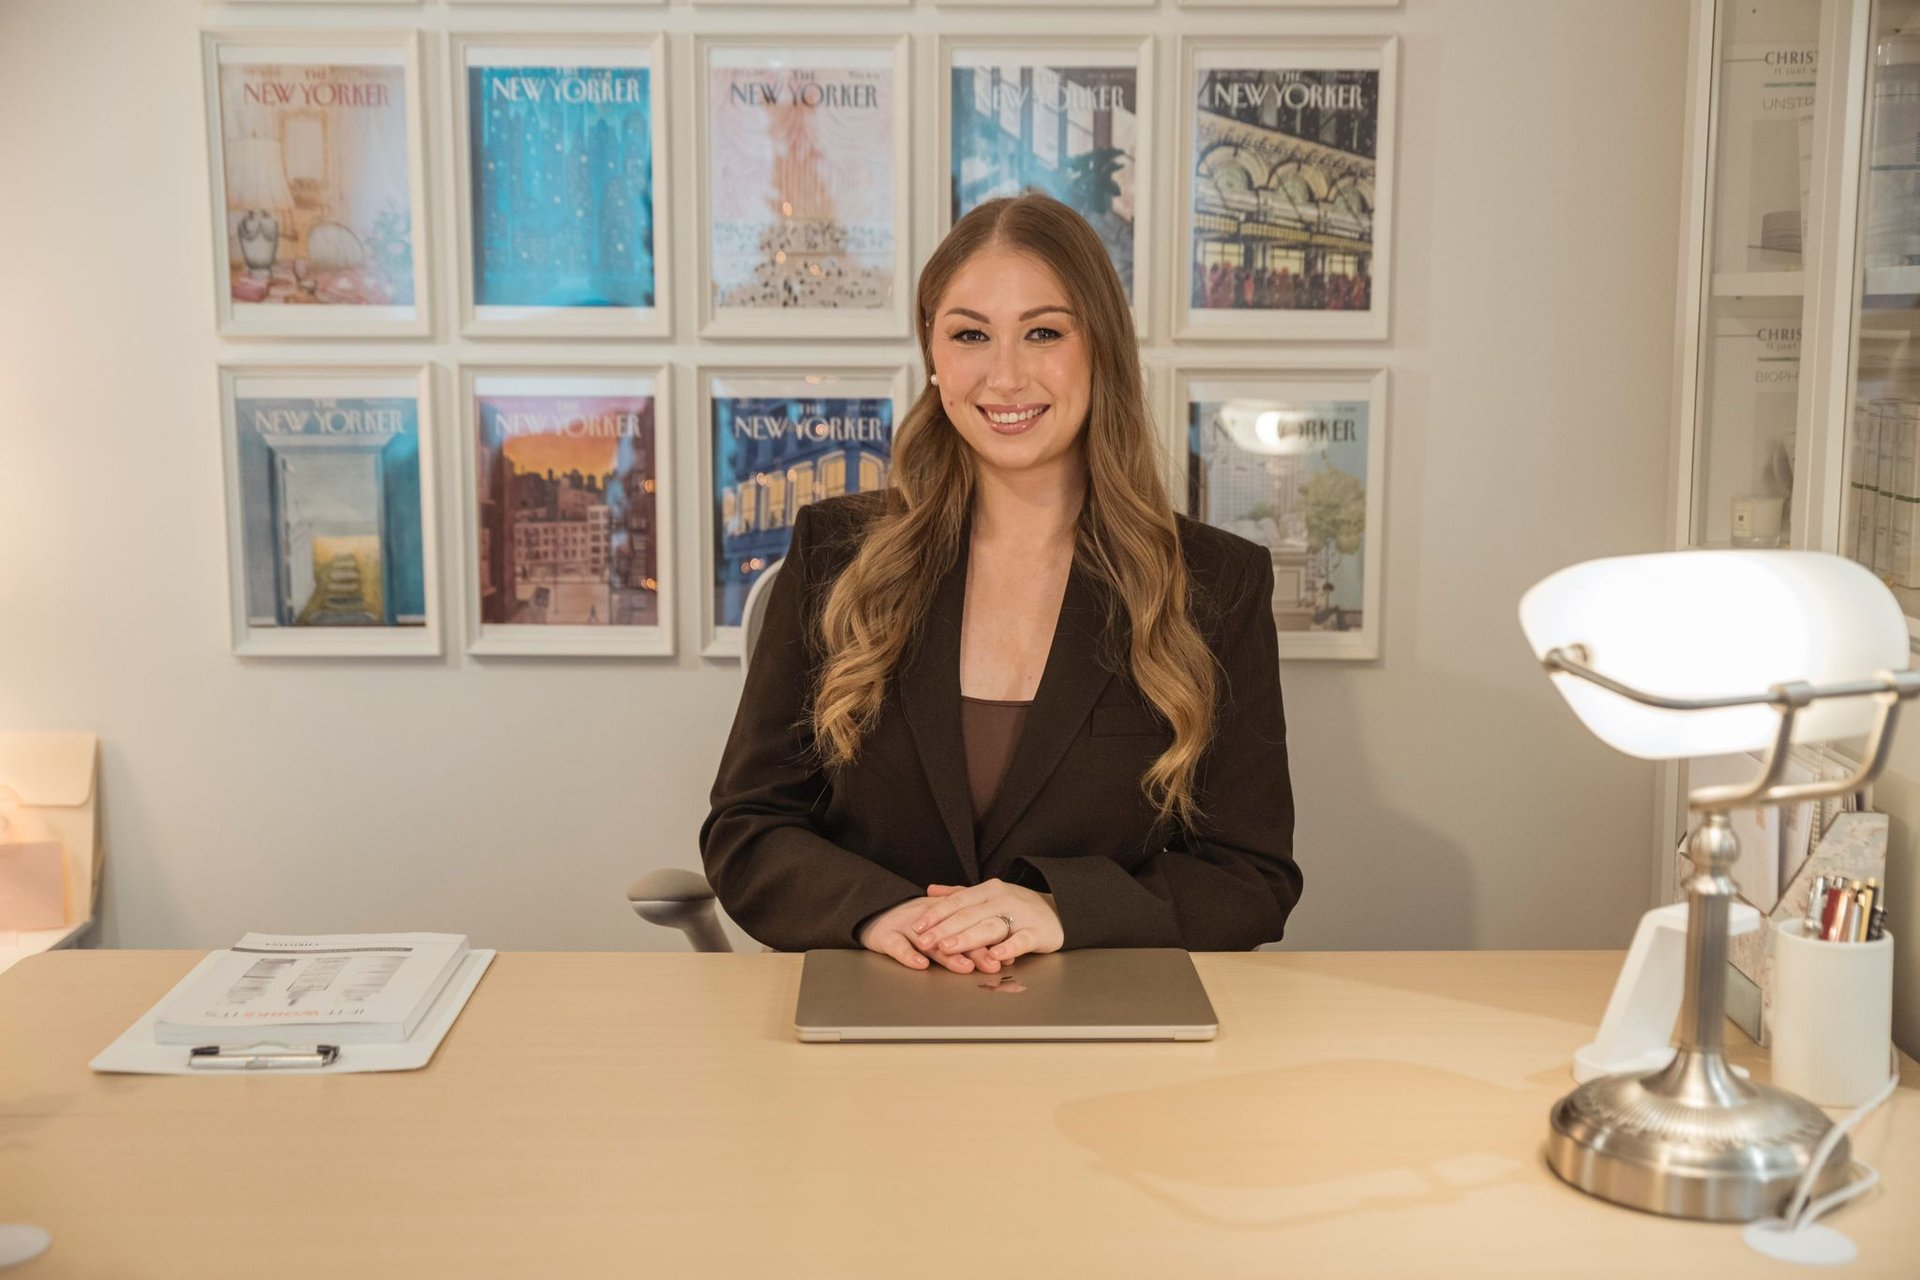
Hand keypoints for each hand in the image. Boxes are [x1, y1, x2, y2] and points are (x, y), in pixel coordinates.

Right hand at [858, 898, 1008, 974]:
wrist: (873, 913)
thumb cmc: (912, 926)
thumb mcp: (941, 928)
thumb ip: (968, 939)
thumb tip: (1002, 955)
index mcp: (944, 916)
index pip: (971, 927)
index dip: (990, 941)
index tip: (1009, 956)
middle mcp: (929, 921)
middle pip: (955, 935)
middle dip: (976, 951)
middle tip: (993, 964)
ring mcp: (907, 927)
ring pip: (931, 941)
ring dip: (948, 954)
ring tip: (964, 966)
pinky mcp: (886, 936)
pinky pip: (898, 946)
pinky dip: (909, 955)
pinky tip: (920, 964)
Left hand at [913, 880, 1062, 963]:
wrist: (1060, 910)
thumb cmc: (1018, 906)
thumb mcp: (989, 895)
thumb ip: (960, 894)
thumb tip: (930, 890)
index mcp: (988, 890)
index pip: (957, 901)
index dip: (935, 914)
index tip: (916, 927)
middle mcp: (1003, 899)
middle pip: (968, 915)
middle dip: (943, 929)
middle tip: (924, 941)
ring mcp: (1021, 915)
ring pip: (990, 926)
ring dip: (967, 938)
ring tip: (948, 948)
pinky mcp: (1038, 932)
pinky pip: (1021, 940)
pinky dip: (1008, 948)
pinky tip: (995, 957)